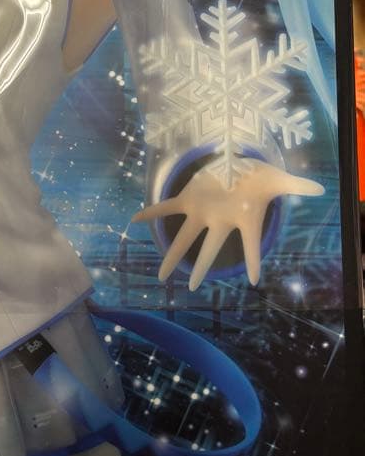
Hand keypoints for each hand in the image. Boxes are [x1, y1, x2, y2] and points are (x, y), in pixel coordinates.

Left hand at [132, 161, 323, 290]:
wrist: (238, 166)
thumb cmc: (258, 178)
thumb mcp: (278, 178)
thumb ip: (296, 186)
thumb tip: (321, 190)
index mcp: (241, 219)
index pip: (250, 244)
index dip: (253, 261)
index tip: (254, 280)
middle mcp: (219, 220)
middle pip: (209, 248)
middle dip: (201, 267)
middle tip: (192, 289)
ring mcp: (201, 211)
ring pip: (184, 236)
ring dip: (171, 253)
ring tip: (160, 275)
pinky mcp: (188, 198)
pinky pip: (167, 206)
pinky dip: (152, 212)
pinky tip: (135, 220)